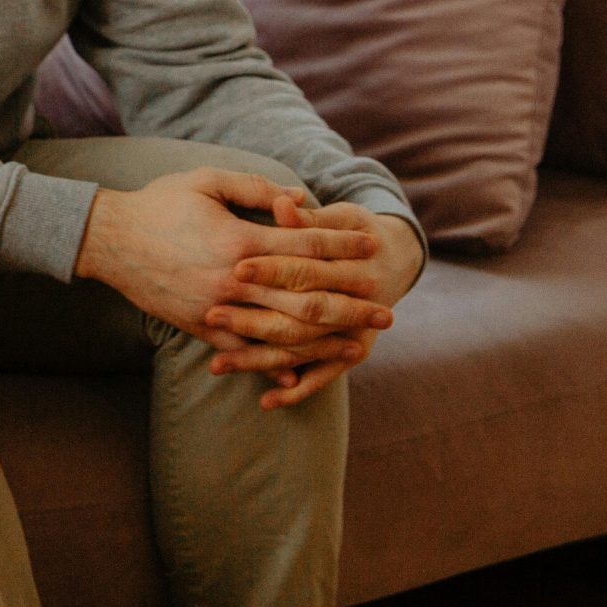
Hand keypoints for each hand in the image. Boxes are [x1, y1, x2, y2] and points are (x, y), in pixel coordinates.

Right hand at [74, 168, 377, 345]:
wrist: (108, 240)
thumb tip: (299, 200)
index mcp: (239, 240)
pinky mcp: (201, 327)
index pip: (305, 245)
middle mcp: (234, 279)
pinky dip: (273, 362)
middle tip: (385, 311)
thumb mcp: (205, 180)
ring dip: (324, 337)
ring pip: (283, 330)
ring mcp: (218, 307)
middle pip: (307, 295)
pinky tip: (300, 371)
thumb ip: (255, 188)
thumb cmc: (157, 203)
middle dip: (351, 304)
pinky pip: (245, 350)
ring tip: (356, 341)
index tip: (370, 248)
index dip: (342, 246)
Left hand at [205, 199, 422, 408]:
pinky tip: (267, 402)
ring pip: (302, 350)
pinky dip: (297, 390)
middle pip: (301, 315)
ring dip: (260, 360)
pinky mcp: (348, 352)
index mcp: (352, 266)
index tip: (236, 269)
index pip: (307, 269)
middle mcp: (354, 304)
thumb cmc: (353, 230)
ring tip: (217, 365)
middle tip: (213, 316)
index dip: (273, 269)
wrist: (393, 259)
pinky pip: (322, 376)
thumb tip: (283, 205)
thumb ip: (308, 219)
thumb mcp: (339, 217)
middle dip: (255, 319)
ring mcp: (352, 333)